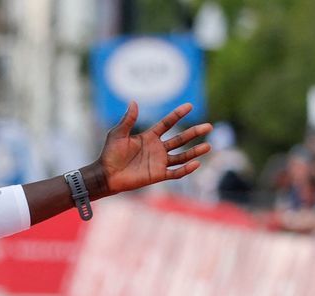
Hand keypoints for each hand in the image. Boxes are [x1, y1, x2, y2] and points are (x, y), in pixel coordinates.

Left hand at [95, 101, 211, 195]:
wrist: (105, 175)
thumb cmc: (109, 154)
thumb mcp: (118, 134)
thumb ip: (128, 120)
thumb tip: (133, 101)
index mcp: (149, 137)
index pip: (167, 123)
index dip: (178, 115)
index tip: (189, 106)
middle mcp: (157, 148)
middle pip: (180, 139)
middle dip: (194, 133)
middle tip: (209, 126)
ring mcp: (159, 162)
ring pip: (182, 156)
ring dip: (195, 152)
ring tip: (208, 146)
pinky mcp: (158, 175)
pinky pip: (175, 172)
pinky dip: (186, 169)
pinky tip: (196, 164)